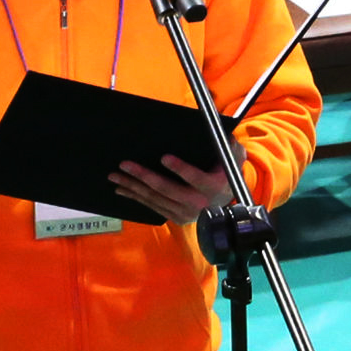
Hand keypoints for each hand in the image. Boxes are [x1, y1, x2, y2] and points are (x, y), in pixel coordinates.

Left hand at [110, 152, 236, 225]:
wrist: (225, 201)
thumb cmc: (226, 172)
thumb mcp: (235, 156)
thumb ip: (231, 145)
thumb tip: (223, 133)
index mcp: (213, 186)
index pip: (195, 178)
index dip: (180, 169)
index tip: (164, 157)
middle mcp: (198, 204)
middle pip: (167, 189)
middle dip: (143, 176)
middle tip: (125, 164)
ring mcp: (184, 213)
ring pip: (155, 199)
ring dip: (133, 186)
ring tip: (116, 175)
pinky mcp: (174, 217)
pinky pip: (151, 206)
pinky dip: (135, 197)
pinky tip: (122, 189)